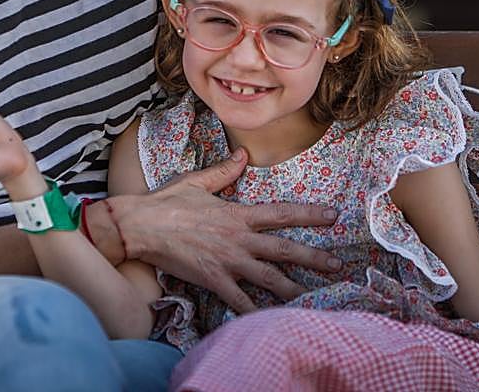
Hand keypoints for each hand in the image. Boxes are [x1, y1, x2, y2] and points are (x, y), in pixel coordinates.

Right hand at [109, 148, 341, 314]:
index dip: (309, 214)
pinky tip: (273, 322)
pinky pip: (241, 301)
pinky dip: (257, 313)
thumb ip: (223, 171)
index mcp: (237, 214)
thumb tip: (242, 154)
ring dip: (295, 289)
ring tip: (316, 299)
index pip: (281, 213)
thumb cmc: (166, 203)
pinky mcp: (214, 280)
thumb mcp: (197, 182)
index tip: (332, 216)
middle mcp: (239, 239)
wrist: (140, 226)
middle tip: (338, 265)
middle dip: (314, 257)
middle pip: (285, 249)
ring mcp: (228, 261)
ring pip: (270, 278)